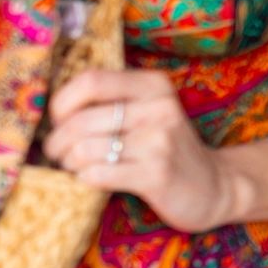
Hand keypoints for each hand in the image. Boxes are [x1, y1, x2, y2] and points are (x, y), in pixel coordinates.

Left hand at [45, 69, 237, 232]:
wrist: (214, 186)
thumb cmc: (167, 147)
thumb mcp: (149, 111)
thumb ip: (112, 101)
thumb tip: (52, 109)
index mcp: (154, 85)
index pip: (90, 81)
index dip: (63, 102)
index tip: (60, 120)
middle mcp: (158, 107)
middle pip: (81, 120)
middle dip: (58, 141)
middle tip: (59, 154)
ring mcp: (159, 141)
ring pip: (84, 149)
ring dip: (69, 163)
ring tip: (76, 167)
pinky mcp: (155, 174)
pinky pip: (97, 174)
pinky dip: (85, 179)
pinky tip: (93, 179)